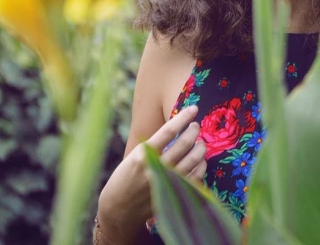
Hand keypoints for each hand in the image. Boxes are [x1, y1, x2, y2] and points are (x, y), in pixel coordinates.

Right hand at [97, 106, 205, 243]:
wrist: (119, 209)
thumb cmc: (125, 177)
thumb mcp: (134, 156)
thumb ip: (154, 145)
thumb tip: (178, 128)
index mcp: (143, 154)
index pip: (168, 130)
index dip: (183, 117)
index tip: (193, 108)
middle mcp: (155, 167)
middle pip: (184, 143)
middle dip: (194, 130)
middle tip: (196, 126)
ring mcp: (166, 182)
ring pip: (193, 159)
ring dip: (200, 147)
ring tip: (200, 142)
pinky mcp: (173, 195)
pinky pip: (194, 178)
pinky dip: (201, 166)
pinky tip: (200, 161)